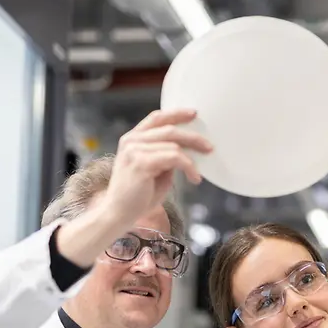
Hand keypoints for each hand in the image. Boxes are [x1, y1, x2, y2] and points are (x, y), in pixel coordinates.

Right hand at [95, 108, 211, 227]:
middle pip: (169, 129)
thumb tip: (187, 149)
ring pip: (173, 144)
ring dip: (192, 159)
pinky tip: (194, 178)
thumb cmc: (137, 196)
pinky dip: (188, 167)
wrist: (118, 214)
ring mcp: (134, 150)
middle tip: (209, 147)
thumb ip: (166, 156)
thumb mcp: (155, 170)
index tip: (194, 114)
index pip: (156, 118)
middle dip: (193, 137)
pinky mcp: (141, 162)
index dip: (176, 114)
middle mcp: (131, 141)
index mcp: (132, 139)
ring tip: (198, 173)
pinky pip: (174, 157)